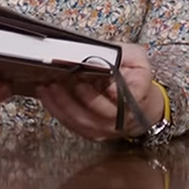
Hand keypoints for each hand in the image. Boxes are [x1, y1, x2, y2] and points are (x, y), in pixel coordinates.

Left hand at [35, 42, 162, 140]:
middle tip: (59, 81)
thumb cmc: (135, 78)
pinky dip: (57, 111)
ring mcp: (106, 128)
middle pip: (98, 113)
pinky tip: (47, 97)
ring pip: (81, 121)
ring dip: (61, 104)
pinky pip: (72, 125)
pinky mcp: (93, 133)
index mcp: (136, 98)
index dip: (113, 93)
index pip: (125, 99)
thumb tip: (101, 60)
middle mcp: (121, 118)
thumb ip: (123, 55)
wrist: (141, 105)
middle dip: (77, 97)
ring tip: (47, 87)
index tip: (96, 81)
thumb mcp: (137, 59)